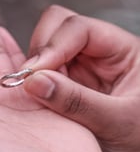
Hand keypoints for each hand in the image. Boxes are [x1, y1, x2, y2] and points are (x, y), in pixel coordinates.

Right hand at [22, 5, 139, 151]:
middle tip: (28, 80)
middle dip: (40, 50)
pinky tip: (29, 95)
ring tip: (29, 92)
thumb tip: (34, 81)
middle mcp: (99, 54)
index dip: (54, 46)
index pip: (80, 29)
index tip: (33, 72)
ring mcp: (81, 69)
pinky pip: (42, 72)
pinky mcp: (66, 85)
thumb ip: (77, 101)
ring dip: (34, 67)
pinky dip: (32, 81)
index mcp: (123, 51)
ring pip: (46, 48)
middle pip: (58, 27)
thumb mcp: (119, 124)